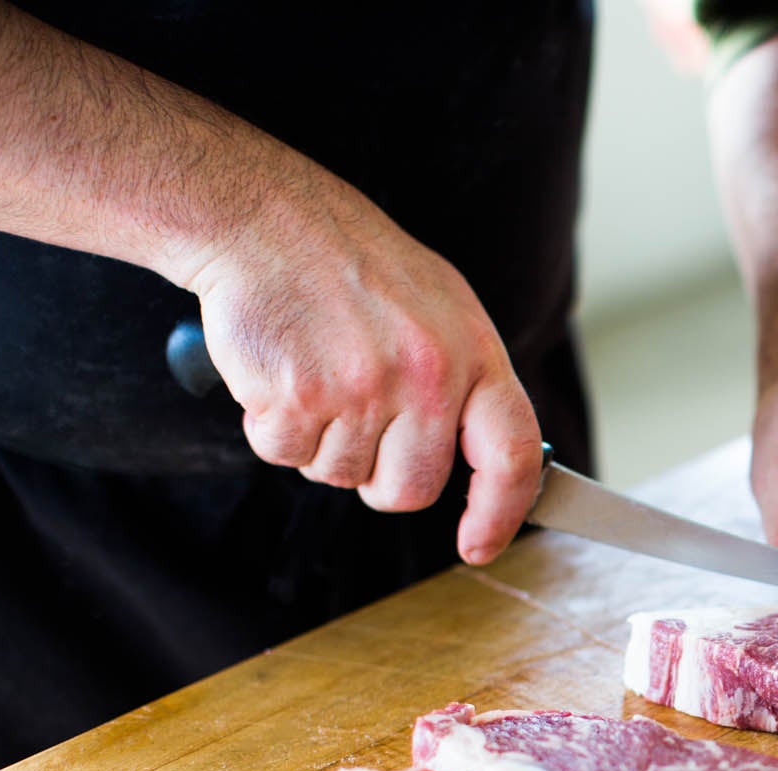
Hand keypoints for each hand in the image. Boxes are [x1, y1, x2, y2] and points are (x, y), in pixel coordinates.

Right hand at [184, 171, 543, 564]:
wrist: (264, 218)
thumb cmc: (352, 264)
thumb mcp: (442, 307)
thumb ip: (468, 383)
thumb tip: (491, 460)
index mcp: (474, 353)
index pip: (513, 456)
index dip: (501, 513)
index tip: (479, 545)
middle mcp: (428, 377)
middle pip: (410, 490)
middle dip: (378, 476)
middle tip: (358, 420)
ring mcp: (364, 389)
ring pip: (341, 476)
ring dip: (320, 443)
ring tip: (318, 371)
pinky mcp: (298, 396)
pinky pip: (285, 455)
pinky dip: (272, 427)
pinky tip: (281, 371)